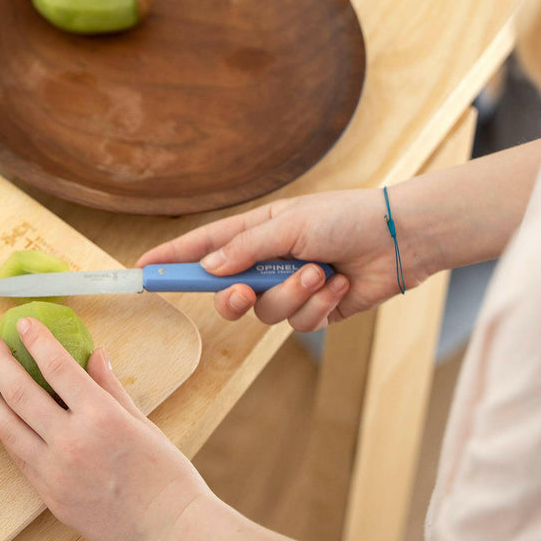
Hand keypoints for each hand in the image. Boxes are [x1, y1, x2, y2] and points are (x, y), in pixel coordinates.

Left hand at [0, 320, 213, 540]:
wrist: (170, 530)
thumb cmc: (165, 475)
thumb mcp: (141, 421)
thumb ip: (111, 386)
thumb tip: (95, 356)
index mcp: (100, 416)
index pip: (57, 366)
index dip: (37, 340)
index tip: (23, 323)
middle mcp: (71, 442)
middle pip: (21, 393)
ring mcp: (55, 472)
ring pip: (8, 427)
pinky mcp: (49, 496)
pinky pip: (18, 457)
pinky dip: (4, 431)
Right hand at [137, 187, 411, 329]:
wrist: (398, 238)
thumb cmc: (344, 217)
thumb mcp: (289, 224)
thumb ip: (246, 249)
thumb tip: (209, 268)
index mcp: (256, 232)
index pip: (203, 248)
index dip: (172, 259)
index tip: (142, 270)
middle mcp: (267, 261)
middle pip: (227, 293)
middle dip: (234, 297)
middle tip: (242, 292)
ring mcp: (290, 287)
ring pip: (267, 313)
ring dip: (294, 295)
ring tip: (321, 272)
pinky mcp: (316, 310)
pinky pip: (301, 323)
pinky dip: (320, 306)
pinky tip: (341, 285)